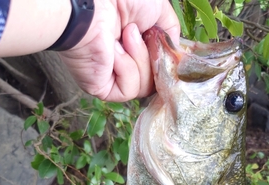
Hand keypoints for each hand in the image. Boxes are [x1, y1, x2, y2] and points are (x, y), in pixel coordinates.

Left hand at [60, 0, 179, 101]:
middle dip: (155, 58)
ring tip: (126, 34)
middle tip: (145, 36)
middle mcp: (125, 63)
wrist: (94, 2)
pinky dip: (127, 69)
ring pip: (145, 87)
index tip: (170, 51)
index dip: (168, 62)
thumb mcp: (159, 9)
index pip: (160, 68)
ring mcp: (113, 77)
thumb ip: (170, 32)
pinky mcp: (103, 88)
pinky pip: (128, 91)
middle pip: (156, 80)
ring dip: (140, 59)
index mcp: (136, 46)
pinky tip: (115, 50)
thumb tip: (174, 52)